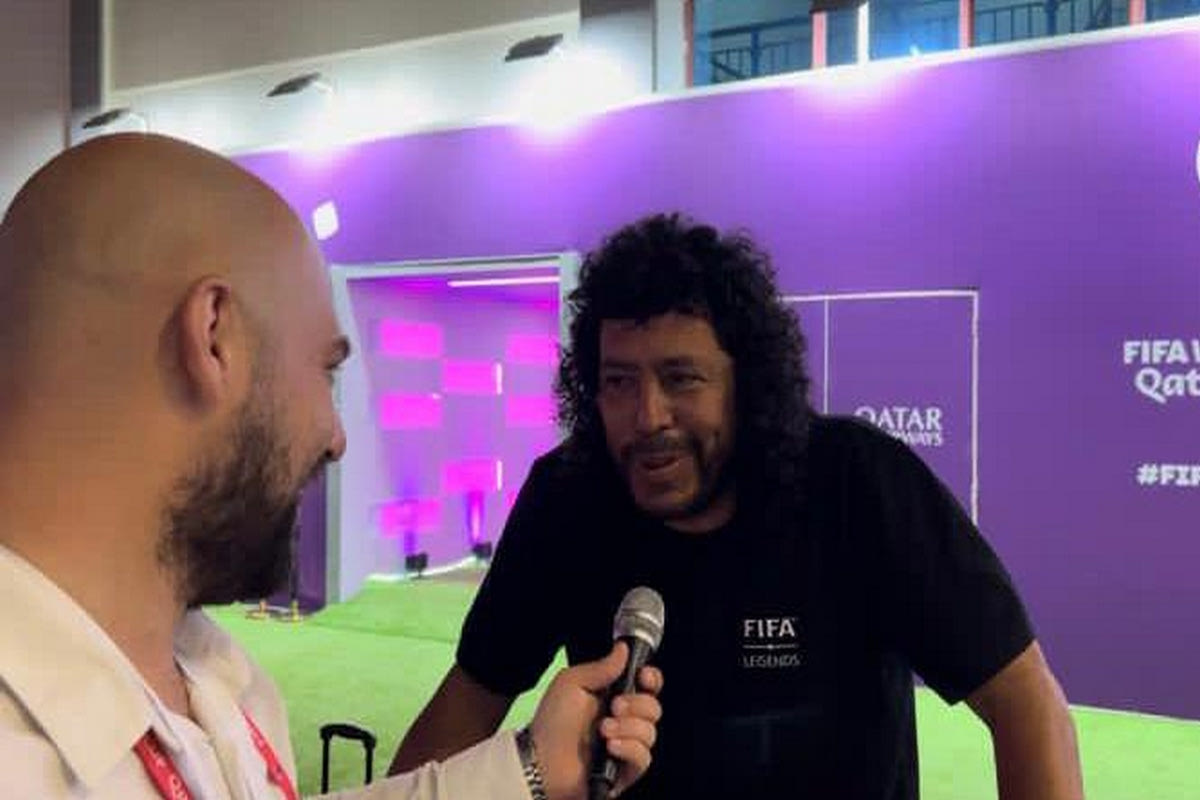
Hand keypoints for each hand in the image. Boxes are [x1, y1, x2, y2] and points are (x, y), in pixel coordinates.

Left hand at [529, 642, 663, 799]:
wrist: (542, 761)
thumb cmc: (552, 723)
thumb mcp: (572, 683)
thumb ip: (601, 666)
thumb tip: (622, 649)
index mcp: (612, 697)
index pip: (646, 685)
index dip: (651, 679)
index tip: (644, 677)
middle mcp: (622, 720)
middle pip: (653, 707)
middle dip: (637, 704)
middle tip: (614, 706)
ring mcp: (625, 745)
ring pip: (650, 732)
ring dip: (628, 728)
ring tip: (603, 730)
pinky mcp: (626, 769)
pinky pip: (644, 757)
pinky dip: (628, 749)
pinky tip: (610, 747)